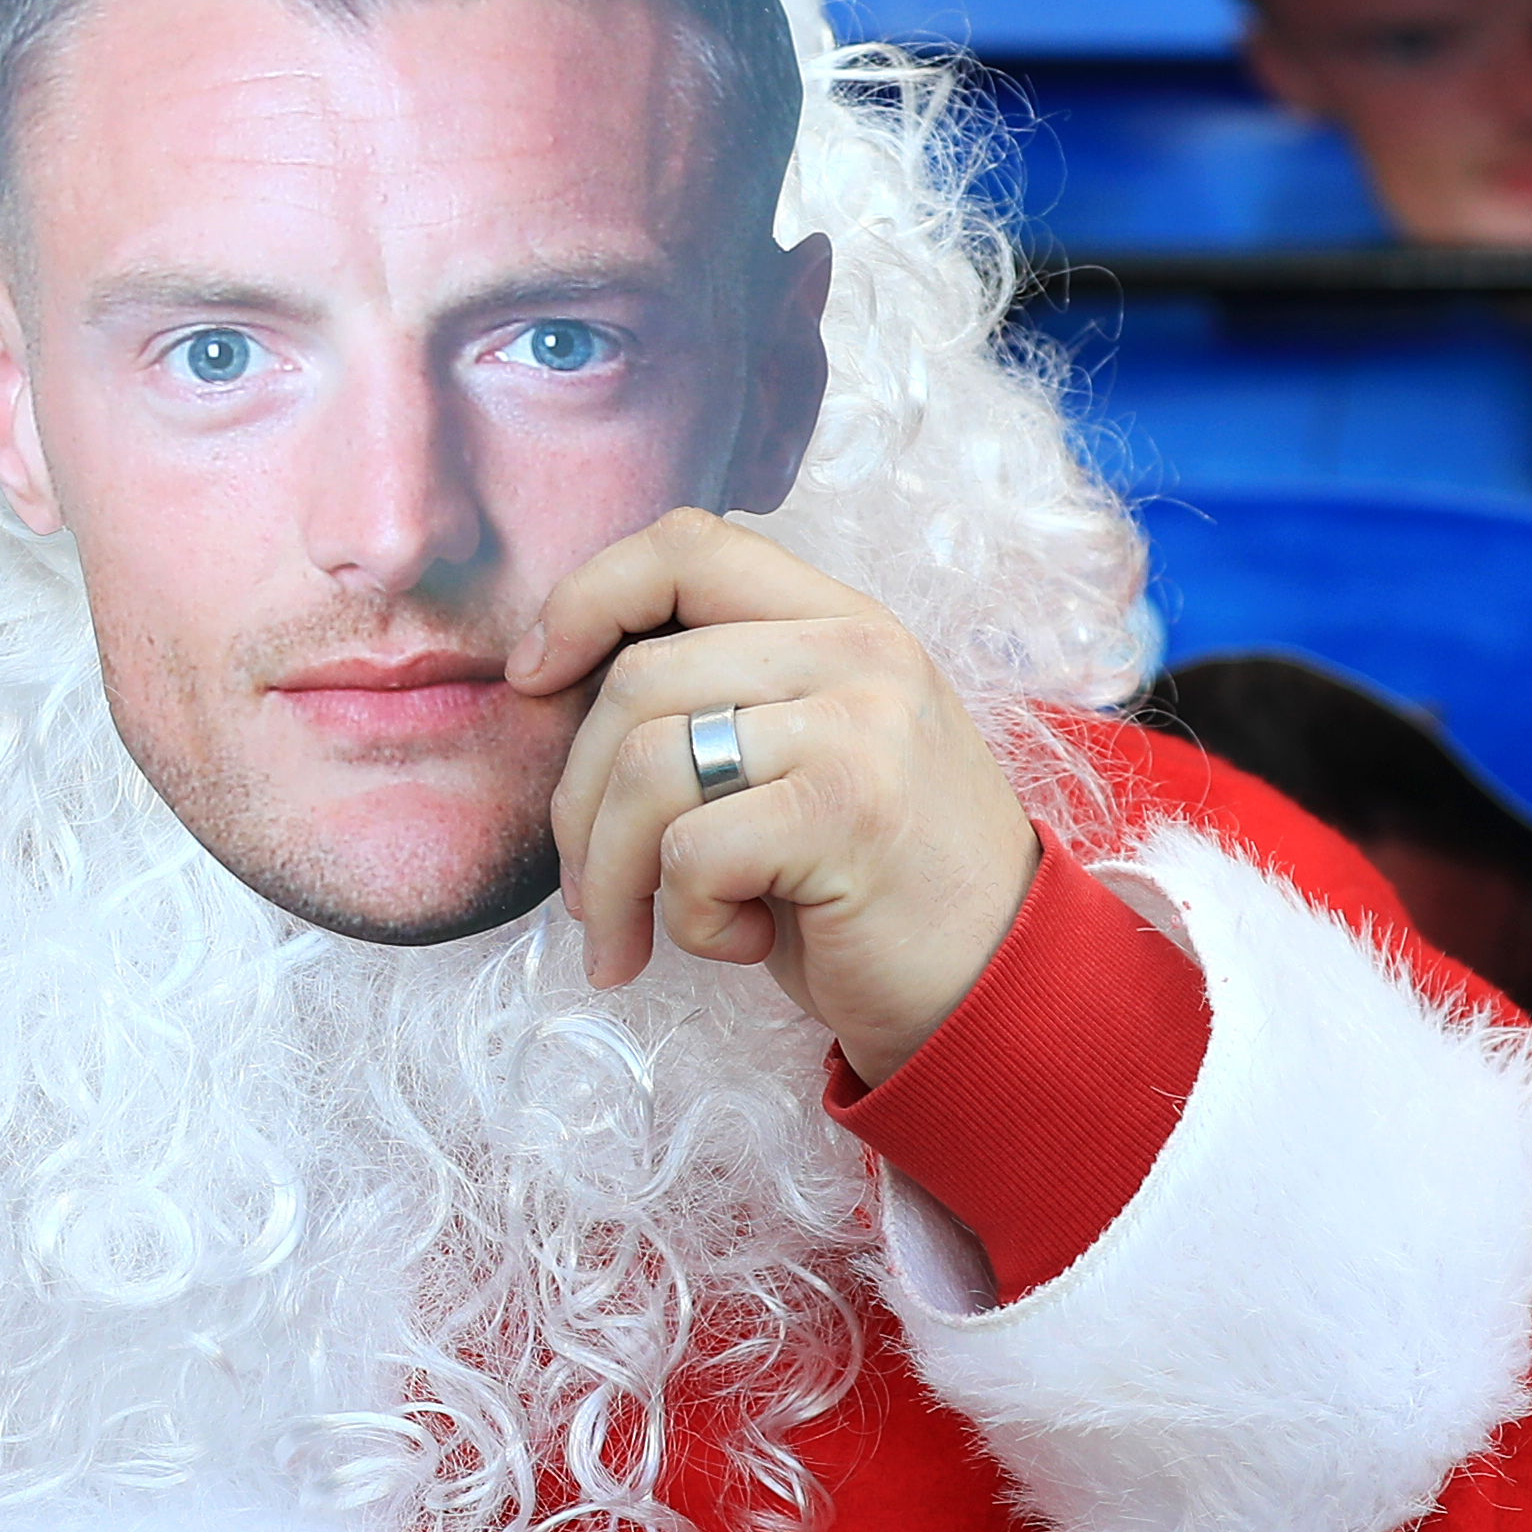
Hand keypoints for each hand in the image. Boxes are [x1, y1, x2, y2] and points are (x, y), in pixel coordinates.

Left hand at [508, 508, 1037, 1079]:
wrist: (1000, 987)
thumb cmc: (873, 887)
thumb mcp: (804, 761)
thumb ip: (719, 700)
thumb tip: (547, 687)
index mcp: (841, 622)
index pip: (686, 544)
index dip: (584, 600)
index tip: (532, 680)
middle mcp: (858, 652)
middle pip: (636, 678)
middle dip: (575, 804)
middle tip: (589, 897)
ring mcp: (861, 724)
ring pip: (646, 765)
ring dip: (613, 876)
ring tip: (639, 936)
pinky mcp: (848, 810)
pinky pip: (690, 850)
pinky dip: (687, 919)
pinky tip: (743, 941)